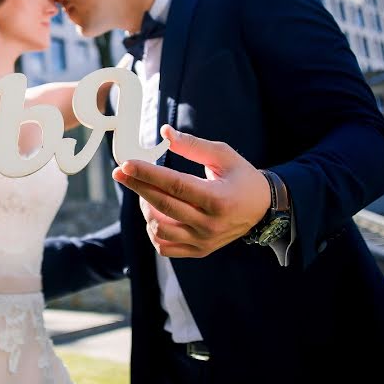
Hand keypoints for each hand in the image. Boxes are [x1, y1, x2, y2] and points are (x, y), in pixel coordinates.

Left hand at [112, 125, 270, 257]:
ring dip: (146, 209)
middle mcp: (210, 224)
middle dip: (137, 186)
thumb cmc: (241, 177)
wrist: (262, 208)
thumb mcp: (223, 155)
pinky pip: (165, 247)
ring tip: (147, 192)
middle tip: (121, 173)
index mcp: (218, 199)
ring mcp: (204, 241)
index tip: (127, 164)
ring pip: (160, 230)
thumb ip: (192, 145)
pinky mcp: (199, 251)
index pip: (175, 185)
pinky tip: (155, 214)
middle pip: (163, 205)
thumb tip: (164, 133)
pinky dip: (154, 231)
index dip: (148, 174)